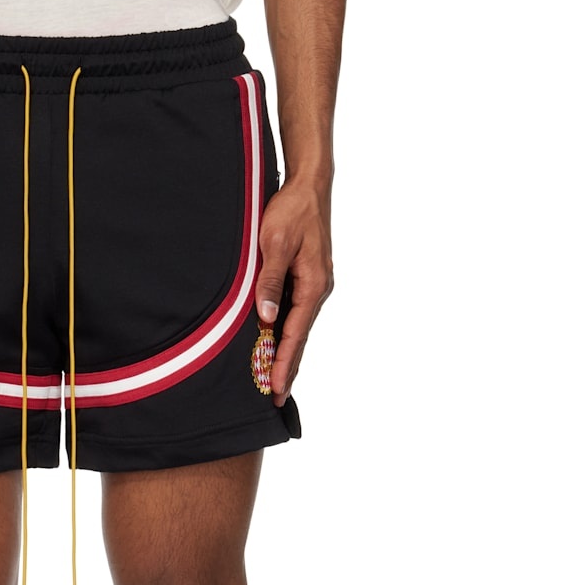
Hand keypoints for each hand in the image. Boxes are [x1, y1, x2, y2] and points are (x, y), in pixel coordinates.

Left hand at [254, 180, 333, 406]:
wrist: (309, 185)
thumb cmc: (292, 210)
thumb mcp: (275, 244)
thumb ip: (271, 281)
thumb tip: (267, 318)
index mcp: (314, 285)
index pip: (294, 334)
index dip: (282, 363)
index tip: (275, 388)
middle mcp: (317, 289)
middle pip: (300, 338)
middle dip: (287, 368)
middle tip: (276, 398)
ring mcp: (314, 284)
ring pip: (298, 327)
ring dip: (287, 354)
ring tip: (275, 381)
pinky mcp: (307, 278)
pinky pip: (296, 313)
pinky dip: (287, 334)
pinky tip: (277, 345)